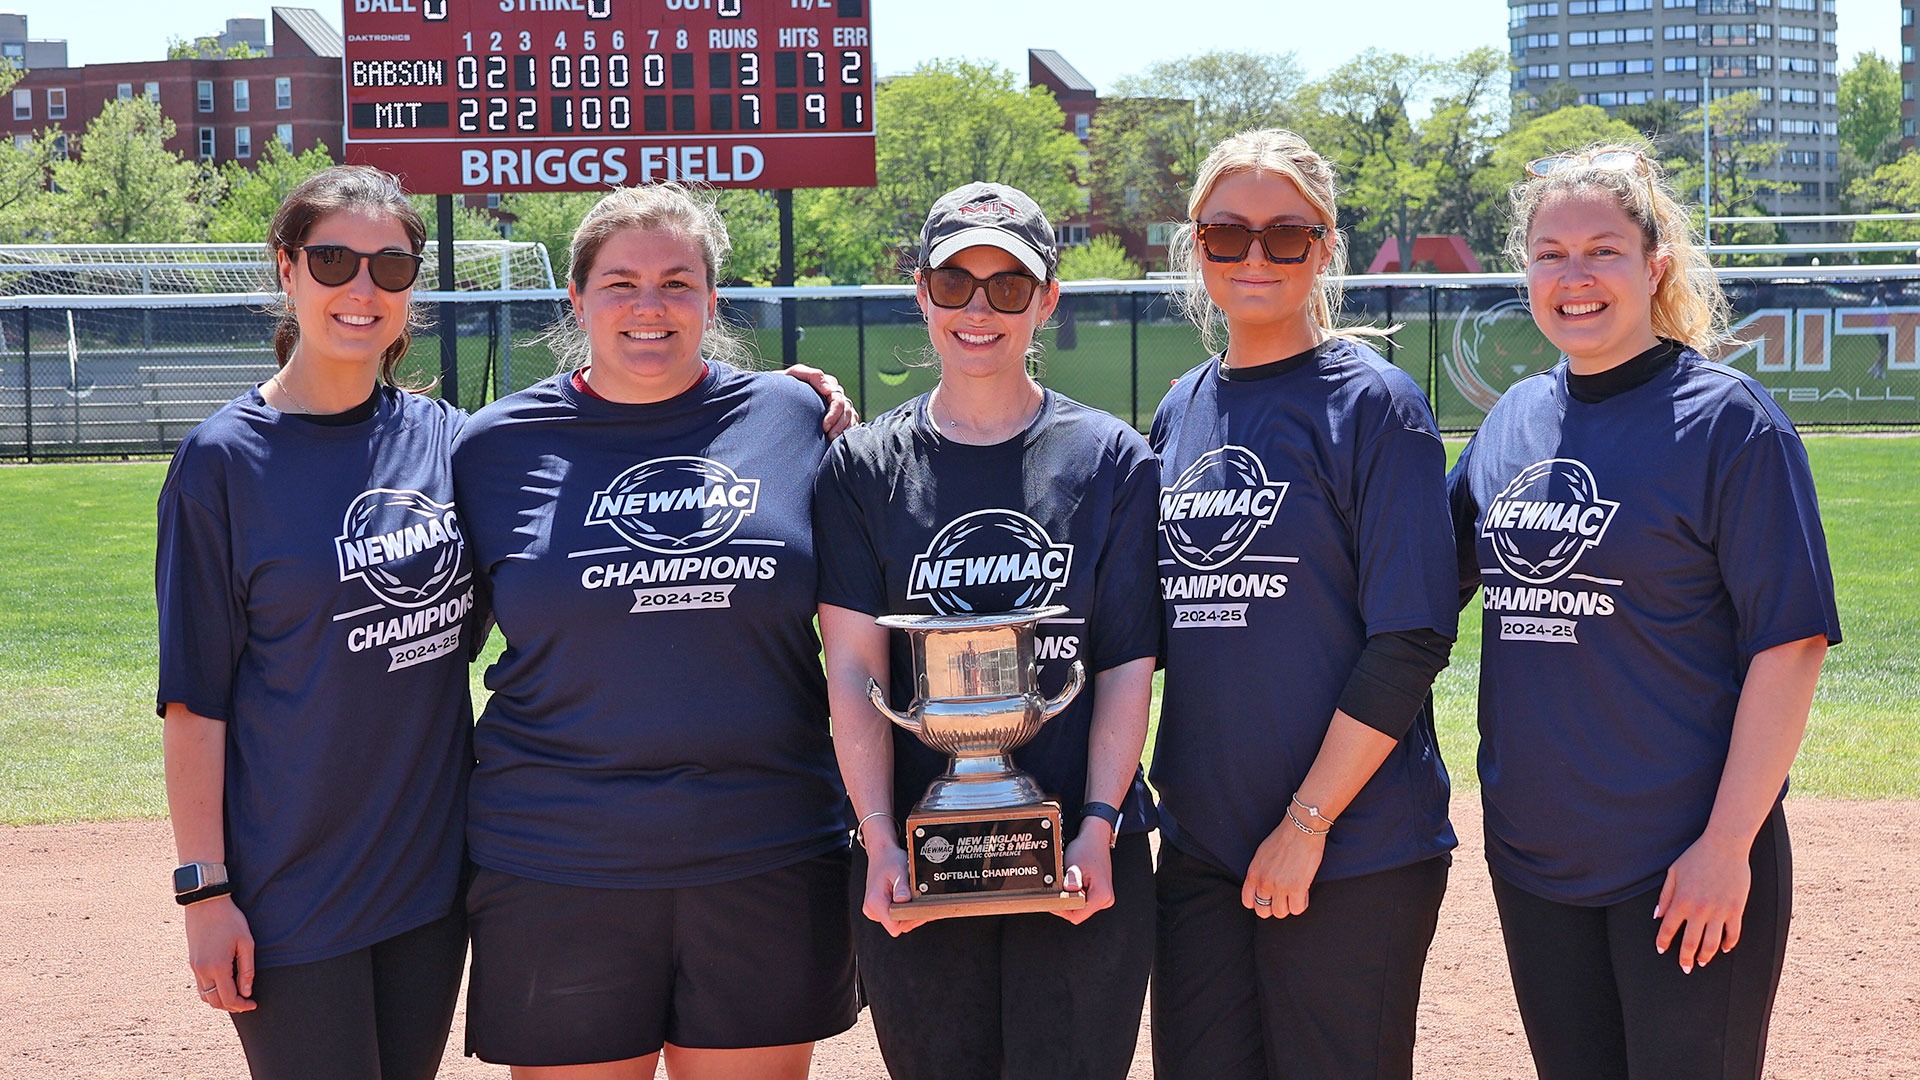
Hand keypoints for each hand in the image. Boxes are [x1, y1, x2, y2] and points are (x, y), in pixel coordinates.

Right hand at [183, 895, 256, 1011]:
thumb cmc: (230, 920)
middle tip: (247, 1003)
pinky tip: (223, 987)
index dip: (242, 1005)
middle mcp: (202, 970)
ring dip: (220, 1001)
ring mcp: (194, 967)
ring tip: (236, 996)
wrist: (206, 904)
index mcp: (217, 966)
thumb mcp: (246, 942)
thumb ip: (247, 969)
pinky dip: (210, 992)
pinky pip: (199, 986)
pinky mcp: (192, 963)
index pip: (228, 998)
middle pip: (215, 1001)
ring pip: (205, 996)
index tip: (253, 1004)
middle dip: (231, 1006)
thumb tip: (247, 991)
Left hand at [781, 364, 857, 437]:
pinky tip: (839, 438)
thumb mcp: (795, 374)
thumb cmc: (785, 384)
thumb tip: (829, 390)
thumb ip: (813, 375)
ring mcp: (838, 405)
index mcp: (828, 384)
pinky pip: (851, 422)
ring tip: (833, 439)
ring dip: (844, 428)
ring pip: (851, 416)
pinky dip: (848, 430)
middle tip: (829, 436)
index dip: (834, 414)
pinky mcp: (839, 416)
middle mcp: (836, 394)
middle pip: (846, 409)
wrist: (778, 396)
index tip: (824, 427)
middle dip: (839, 424)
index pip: (838, 400)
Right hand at [861, 838, 927, 935]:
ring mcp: (874, 910)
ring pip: (897, 922)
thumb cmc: (890, 860)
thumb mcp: (899, 871)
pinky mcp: (879, 909)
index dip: (910, 919)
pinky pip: (895, 917)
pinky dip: (904, 910)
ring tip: (913, 897)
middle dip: (912, 916)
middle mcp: (872, 909)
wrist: (882, 853)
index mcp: (875, 902)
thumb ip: (902, 887)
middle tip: (921, 901)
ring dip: (908, 913)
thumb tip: (904, 900)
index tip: (920, 908)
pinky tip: (909, 900)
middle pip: (897, 925)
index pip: (894, 926)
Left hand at [1054, 826, 1115, 924]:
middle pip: (1078, 913)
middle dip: (1065, 902)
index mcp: (1101, 895)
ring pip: (1079, 907)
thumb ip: (1070, 882)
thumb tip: (1064, 896)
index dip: (1062, 908)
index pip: (1076, 916)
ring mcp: (1103, 898)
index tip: (1055, 896)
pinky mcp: (1099, 894)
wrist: (1095, 837)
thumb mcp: (1074, 866)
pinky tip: (1072, 882)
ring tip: (1068, 881)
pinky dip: (1074, 894)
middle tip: (1060, 886)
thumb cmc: (1086, 849)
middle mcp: (1105, 899)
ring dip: (1069, 897)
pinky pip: (1082, 901)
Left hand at [1243, 818, 1326, 918]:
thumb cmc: (1283, 838)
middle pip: (1263, 911)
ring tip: (1294, 894)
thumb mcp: (1262, 855)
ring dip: (1288, 906)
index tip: (1268, 899)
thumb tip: (1261, 888)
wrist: (1300, 829)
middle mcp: (1264, 882)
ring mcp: (1280, 886)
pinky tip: (1303, 893)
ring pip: (1280, 913)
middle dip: (1273, 907)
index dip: (1259, 903)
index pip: (1248, 901)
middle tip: (1283, 898)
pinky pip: (1297, 909)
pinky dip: (1301, 903)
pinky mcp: (1297, 888)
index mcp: (1253, 873)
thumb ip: (1259, 873)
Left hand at [1654, 831, 1751, 973]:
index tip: (1662, 950)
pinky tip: (1725, 948)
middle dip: (1685, 958)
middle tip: (1685, 967)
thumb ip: (1665, 896)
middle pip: (1690, 943)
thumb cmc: (1696, 857)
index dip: (1663, 942)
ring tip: (1702, 961)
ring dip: (1706, 955)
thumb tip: (1657, 916)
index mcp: (1681, 901)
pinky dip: (1730, 944)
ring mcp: (1719, 912)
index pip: (1668, 929)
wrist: (1725, 846)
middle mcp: (1699, 910)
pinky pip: (1733, 933)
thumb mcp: (1673, 873)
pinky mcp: (1735, 910)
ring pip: (1712, 943)